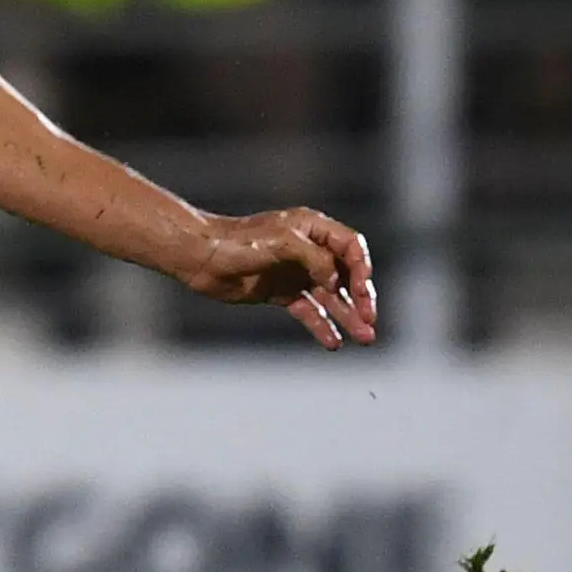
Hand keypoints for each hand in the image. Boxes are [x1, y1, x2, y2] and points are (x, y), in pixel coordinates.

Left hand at [179, 207, 377, 348]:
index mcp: (312, 228)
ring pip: (331, 297)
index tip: (362, 291)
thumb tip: (335, 282)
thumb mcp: (283, 242)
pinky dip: (321, 326)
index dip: (362, 269)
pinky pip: (309, 310)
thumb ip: (316, 259)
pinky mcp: (280, 292)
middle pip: (346, 275)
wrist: (201, 257)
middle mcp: (308, 250)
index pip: (352, 247)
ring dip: (348, 316)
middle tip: (371, 323)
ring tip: (365, 339)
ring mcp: (295, 272)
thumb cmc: (238, 242)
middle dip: (361, 299)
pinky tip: (334, 343)